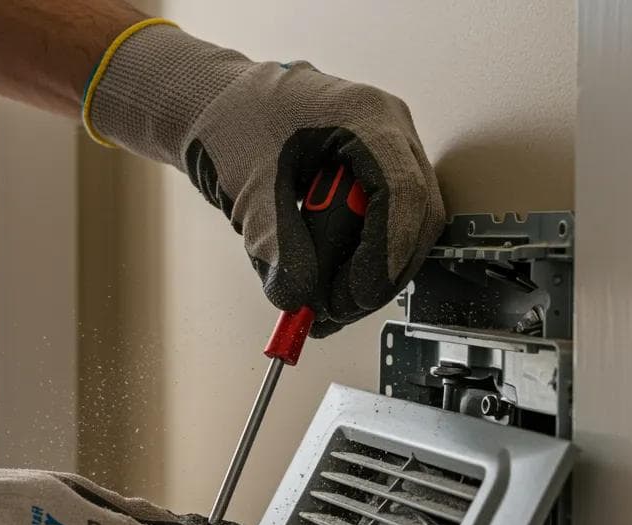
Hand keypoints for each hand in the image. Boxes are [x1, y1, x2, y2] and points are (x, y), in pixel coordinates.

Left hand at [86, 23, 444, 335]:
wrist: (216, 106)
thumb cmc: (231, 121)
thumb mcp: (248, 187)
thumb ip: (273, 243)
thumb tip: (298, 296)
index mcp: (365, 115)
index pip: (401, 190)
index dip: (386, 252)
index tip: (357, 295)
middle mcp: (388, 130)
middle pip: (415, 215)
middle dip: (380, 273)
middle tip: (335, 311)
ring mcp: (385, 153)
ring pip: (406, 227)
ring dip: (371, 273)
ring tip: (323, 306)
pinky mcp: (371, 178)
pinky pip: (384, 226)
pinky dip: (359, 262)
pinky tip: (326, 287)